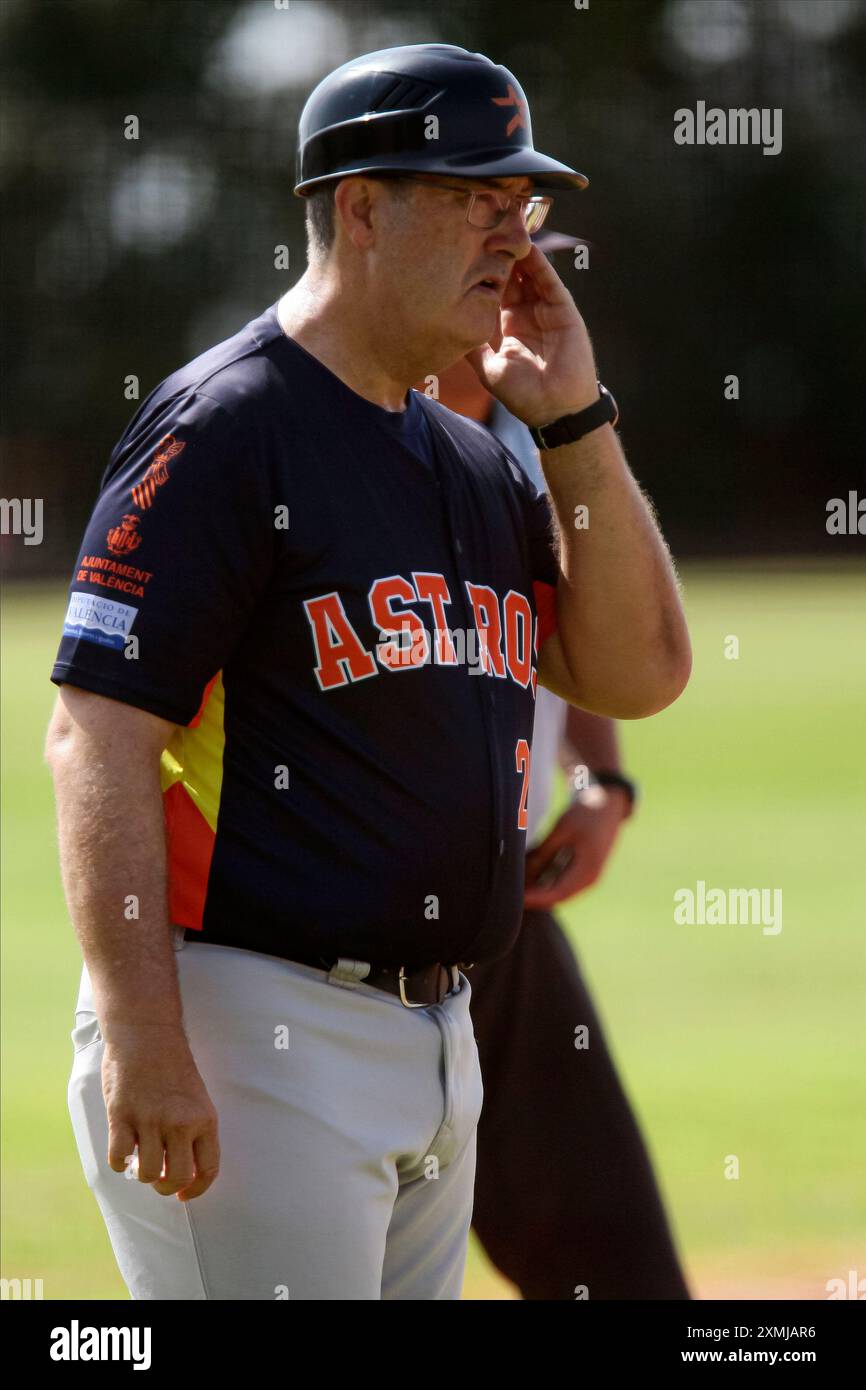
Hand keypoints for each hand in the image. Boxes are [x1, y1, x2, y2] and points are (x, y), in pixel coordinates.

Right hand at [101, 1023, 219, 1200]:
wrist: (147, 1033)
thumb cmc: (172, 1066)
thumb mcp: (196, 1097)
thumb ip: (194, 1131)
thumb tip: (182, 1171)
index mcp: (204, 1118)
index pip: (208, 1169)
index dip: (197, 1190)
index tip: (185, 1195)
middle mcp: (180, 1122)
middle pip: (178, 1178)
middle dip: (167, 1187)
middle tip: (160, 1177)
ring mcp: (150, 1120)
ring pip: (148, 1174)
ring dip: (142, 1174)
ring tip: (141, 1158)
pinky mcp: (121, 1115)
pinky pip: (119, 1158)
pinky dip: (119, 1161)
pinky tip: (123, 1148)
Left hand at [466, 243, 599, 427]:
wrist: (556, 409)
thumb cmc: (523, 395)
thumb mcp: (488, 368)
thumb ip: (471, 347)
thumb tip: (445, 329)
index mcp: (508, 326)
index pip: (493, 292)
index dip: (480, 274)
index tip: (462, 254)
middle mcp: (527, 313)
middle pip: (510, 277)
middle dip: (497, 257)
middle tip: (480, 232)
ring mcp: (546, 309)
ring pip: (529, 274)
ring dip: (516, 254)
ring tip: (500, 231)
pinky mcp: (563, 309)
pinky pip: (549, 281)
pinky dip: (539, 263)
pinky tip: (526, 247)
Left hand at [523, 785, 629, 910]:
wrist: (607, 802)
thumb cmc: (585, 813)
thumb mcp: (562, 830)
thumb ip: (543, 852)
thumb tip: (521, 872)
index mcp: (587, 871)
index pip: (557, 894)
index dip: (535, 898)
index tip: (514, 898)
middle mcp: (588, 880)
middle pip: (556, 897)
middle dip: (533, 896)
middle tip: (508, 893)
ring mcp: (585, 876)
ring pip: (556, 890)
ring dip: (536, 888)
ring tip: (513, 882)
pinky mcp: (580, 870)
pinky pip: (559, 881)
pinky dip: (543, 879)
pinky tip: (525, 873)